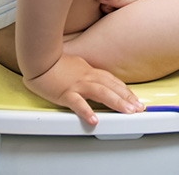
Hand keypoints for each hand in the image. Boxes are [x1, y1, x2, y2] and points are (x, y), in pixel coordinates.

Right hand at [24, 53, 142, 124]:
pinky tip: (94, 120)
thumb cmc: (55, 63)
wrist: (39, 58)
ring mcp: (77, 85)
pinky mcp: (65, 93)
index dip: (125, 90)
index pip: (112, 81)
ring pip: (101, 93)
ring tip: (128, 112)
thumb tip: (96, 80)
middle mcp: (87, 78)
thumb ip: (87, 73)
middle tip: (139, 108)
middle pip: (111, 87)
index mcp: (90, 72)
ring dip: (116, 102)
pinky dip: (87, 111)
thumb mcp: (77, 65)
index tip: (135, 99)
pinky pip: (77, 103)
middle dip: (127, 98)